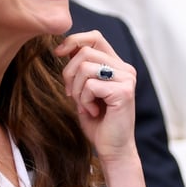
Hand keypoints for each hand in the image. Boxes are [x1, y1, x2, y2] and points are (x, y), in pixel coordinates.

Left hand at [55, 30, 148, 186]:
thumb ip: (80, 69)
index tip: (58, 54)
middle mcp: (125, 69)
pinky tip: (93, 111)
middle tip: (72, 95)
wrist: (112, 149)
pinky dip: (84, 100)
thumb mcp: (84, 90)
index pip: (94, 37)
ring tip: (85, 104)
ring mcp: (127, 79)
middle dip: (69, 74)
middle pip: (85, 52)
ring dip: (77, 89)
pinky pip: (90, 85)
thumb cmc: (97, 122)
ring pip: (86, 68)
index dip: (73, 41)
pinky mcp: (124, 91)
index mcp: (117, 65)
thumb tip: (63, 47)